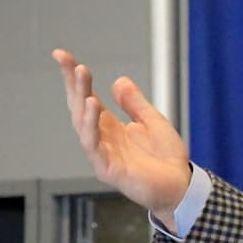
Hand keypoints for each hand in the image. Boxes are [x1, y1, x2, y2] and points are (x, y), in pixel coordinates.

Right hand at [53, 49, 191, 230]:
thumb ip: (135, 104)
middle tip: (69, 61)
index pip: (87, 97)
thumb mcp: (153, 122)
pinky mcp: (107, 168)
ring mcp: (102, 153)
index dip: (75, 78)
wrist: (179, 187)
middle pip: (80, 107)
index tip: (63, 56)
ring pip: (83, 123)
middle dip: (73, 83)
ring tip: (81, 75)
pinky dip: (90, 125)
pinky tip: (92, 106)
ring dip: (81, 98)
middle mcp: (102, 138)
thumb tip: (118, 80)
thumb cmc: (166, 158)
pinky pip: (93, 145)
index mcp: (111, 126)